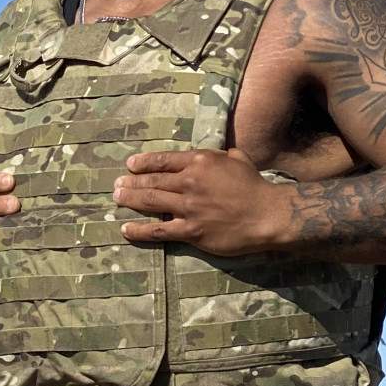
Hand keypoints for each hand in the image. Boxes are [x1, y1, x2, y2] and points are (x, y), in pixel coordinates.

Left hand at [113, 150, 291, 256]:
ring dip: (130, 199)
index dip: (144, 162)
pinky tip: (126, 229)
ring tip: (116, 199)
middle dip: (131, 182)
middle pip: (152, 181)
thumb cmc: (256, 186)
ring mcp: (189, 207)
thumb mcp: (238, 159)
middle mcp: (190, 182)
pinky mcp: (191, 230)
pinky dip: (139, 230)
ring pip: (150, 202)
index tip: (131, 164)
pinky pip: (158, 230)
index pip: (164, 160)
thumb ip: (220, 155)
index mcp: (200, 161)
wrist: (268, 215)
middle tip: (117, 184)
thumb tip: (213, 154)